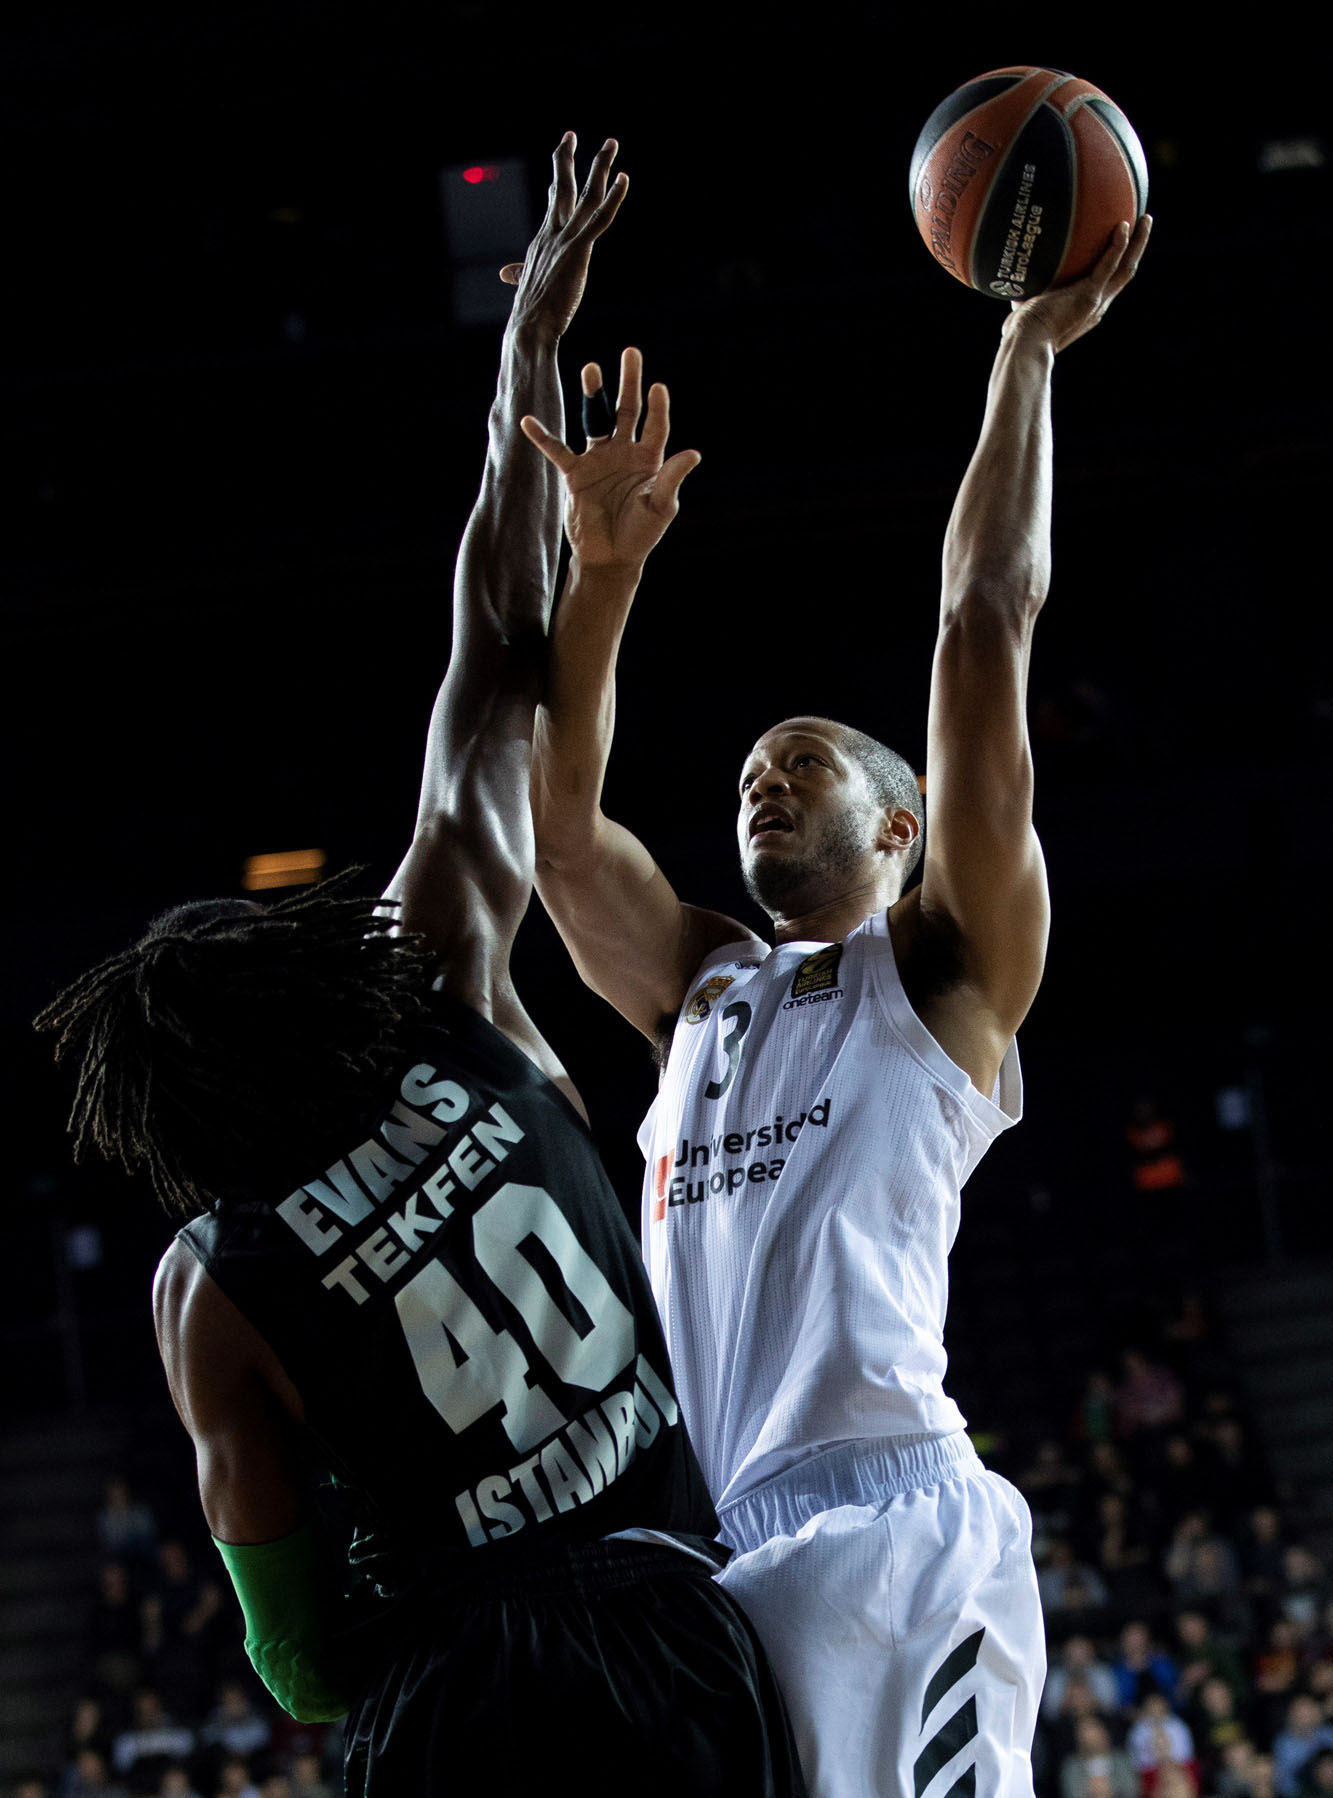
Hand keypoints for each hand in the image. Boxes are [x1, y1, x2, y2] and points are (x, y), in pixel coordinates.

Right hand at [498, 133, 627, 340]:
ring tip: (610, 143)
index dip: (555, 183)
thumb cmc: (528, 313)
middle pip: (561, 187)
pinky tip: (623, 178)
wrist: (529, 327)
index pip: (551, 206)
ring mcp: (565, 239)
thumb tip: (507, 273)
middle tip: (570, 134)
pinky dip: (613, 197)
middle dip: (565, 158)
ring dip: (599, 165)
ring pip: (585, 193)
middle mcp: (551, 233)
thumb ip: (520, 273)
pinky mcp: (578, 250)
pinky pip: (600, 217)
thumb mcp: (525, 285)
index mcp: (541, 241)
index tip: (559, 164)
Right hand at [519, 347, 700, 568]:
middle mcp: (624, 452)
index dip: (658, 408)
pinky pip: (558, 451)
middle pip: (627, 410)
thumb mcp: (661, 507)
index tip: (658, 387)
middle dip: (629, 382)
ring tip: (591, 368)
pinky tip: (529, 421)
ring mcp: (598, 460)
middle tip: (630, 352)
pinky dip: (543, 437)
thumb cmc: (641, 534)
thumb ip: (672, 478)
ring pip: (595, 419)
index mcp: (649, 459)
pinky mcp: (575, 474)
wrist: (611, 557)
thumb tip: (693, 454)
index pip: (655, 425)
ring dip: (593, 395)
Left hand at [1003, 215, 1151, 352]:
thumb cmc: (1021, 332)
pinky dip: (1118, 245)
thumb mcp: (1028, 307)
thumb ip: (1029, 290)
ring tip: (1145, 218)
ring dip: (1138, 242)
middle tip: (1143, 223)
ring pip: (1126, 267)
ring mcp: (1096, 300)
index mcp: (1087, 309)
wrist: (1025, 345)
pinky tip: (1123, 225)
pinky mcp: (1090, 295)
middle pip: (1126, 272)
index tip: (1122, 243)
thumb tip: (1014, 274)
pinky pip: (1109, 265)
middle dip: (1137, 247)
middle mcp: (1097, 305)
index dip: (1118, 262)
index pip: (1109, 282)